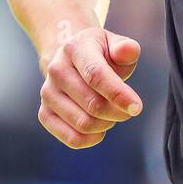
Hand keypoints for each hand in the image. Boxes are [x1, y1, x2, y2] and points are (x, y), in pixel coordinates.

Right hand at [38, 27, 142, 149]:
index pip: (96, 75)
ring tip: (112, 113)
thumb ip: (126, 48)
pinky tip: (101, 128)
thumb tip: (128, 51)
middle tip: (128, 109)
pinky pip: (72, 138)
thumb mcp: (115, 45)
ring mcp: (48, 93)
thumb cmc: (101, 55)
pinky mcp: (45, 113)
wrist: (73, 61)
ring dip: (106, 124)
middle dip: (117, 112)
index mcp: (75, 48)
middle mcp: (56, 70)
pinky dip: (93, 138)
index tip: (137, 108)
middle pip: (92, 104)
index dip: (118, 94)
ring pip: (83, 123)